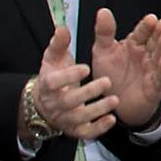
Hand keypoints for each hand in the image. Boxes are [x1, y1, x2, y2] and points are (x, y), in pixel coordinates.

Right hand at [28, 20, 117, 143]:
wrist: (46, 104)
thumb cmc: (53, 76)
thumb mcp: (53, 58)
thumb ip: (59, 43)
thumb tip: (62, 27)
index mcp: (48, 85)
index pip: (54, 82)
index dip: (69, 76)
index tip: (86, 67)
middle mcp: (54, 104)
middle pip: (69, 102)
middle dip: (88, 93)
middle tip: (107, 81)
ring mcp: (64, 119)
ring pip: (79, 118)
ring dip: (97, 110)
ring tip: (115, 99)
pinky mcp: (74, 130)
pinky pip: (86, 133)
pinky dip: (98, 128)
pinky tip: (112, 119)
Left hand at [92, 9, 160, 128]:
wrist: (113, 105)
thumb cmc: (110, 76)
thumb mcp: (103, 52)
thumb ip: (104, 32)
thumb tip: (103, 11)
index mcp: (134, 44)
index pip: (142, 32)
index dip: (147, 25)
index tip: (151, 18)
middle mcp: (146, 55)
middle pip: (155, 41)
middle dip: (159, 32)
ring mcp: (152, 70)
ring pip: (160, 56)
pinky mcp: (154, 87)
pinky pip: (160, 77)